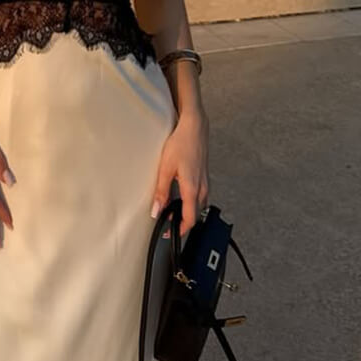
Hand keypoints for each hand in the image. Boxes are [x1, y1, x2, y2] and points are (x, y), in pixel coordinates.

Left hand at [150, 114, 209, 242]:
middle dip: (183, 222)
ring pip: (199, 205)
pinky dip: (191, 201)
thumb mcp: (165, 168)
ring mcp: (205, 181)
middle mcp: (202, 187)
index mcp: (192, 189)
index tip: (169, 233)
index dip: (180, 230)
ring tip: (172, 211)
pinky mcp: (204, 175)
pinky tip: (181, 196)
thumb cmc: (182, 143)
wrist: (194, 127)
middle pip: (196, 214)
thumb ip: (161, 191)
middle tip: (168, 223)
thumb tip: (156, 210)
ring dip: (188, 212)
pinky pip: (200, 195)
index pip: (190, 219)